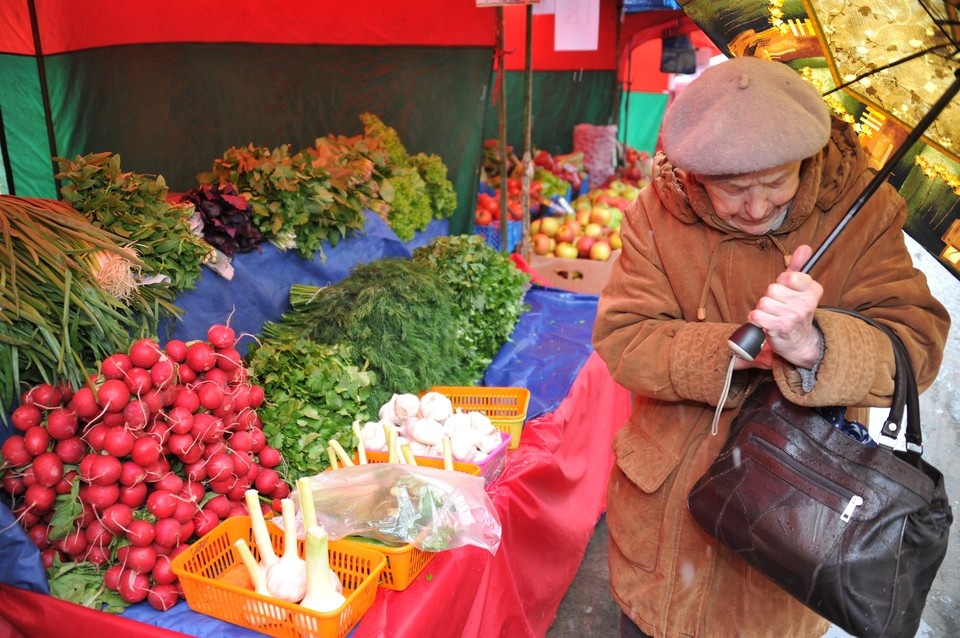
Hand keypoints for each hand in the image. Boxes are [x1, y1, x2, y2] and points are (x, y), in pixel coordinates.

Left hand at [743, 245, 822, 368]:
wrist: (800, 343)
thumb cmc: (796, 312)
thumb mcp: (801, 289)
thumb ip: (799, 266)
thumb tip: (805, 247)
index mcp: (813, 290)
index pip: (788, 276)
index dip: (781, 284)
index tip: (787, 293)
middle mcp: (806, 303)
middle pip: (772, 289)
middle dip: (770, 297)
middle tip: (779, 307)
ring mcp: (793, 316)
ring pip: (763, 302)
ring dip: (763, 310)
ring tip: (773, 316)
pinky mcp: (780, 327)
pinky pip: (756, 315)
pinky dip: (756, 320)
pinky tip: (765, 324)